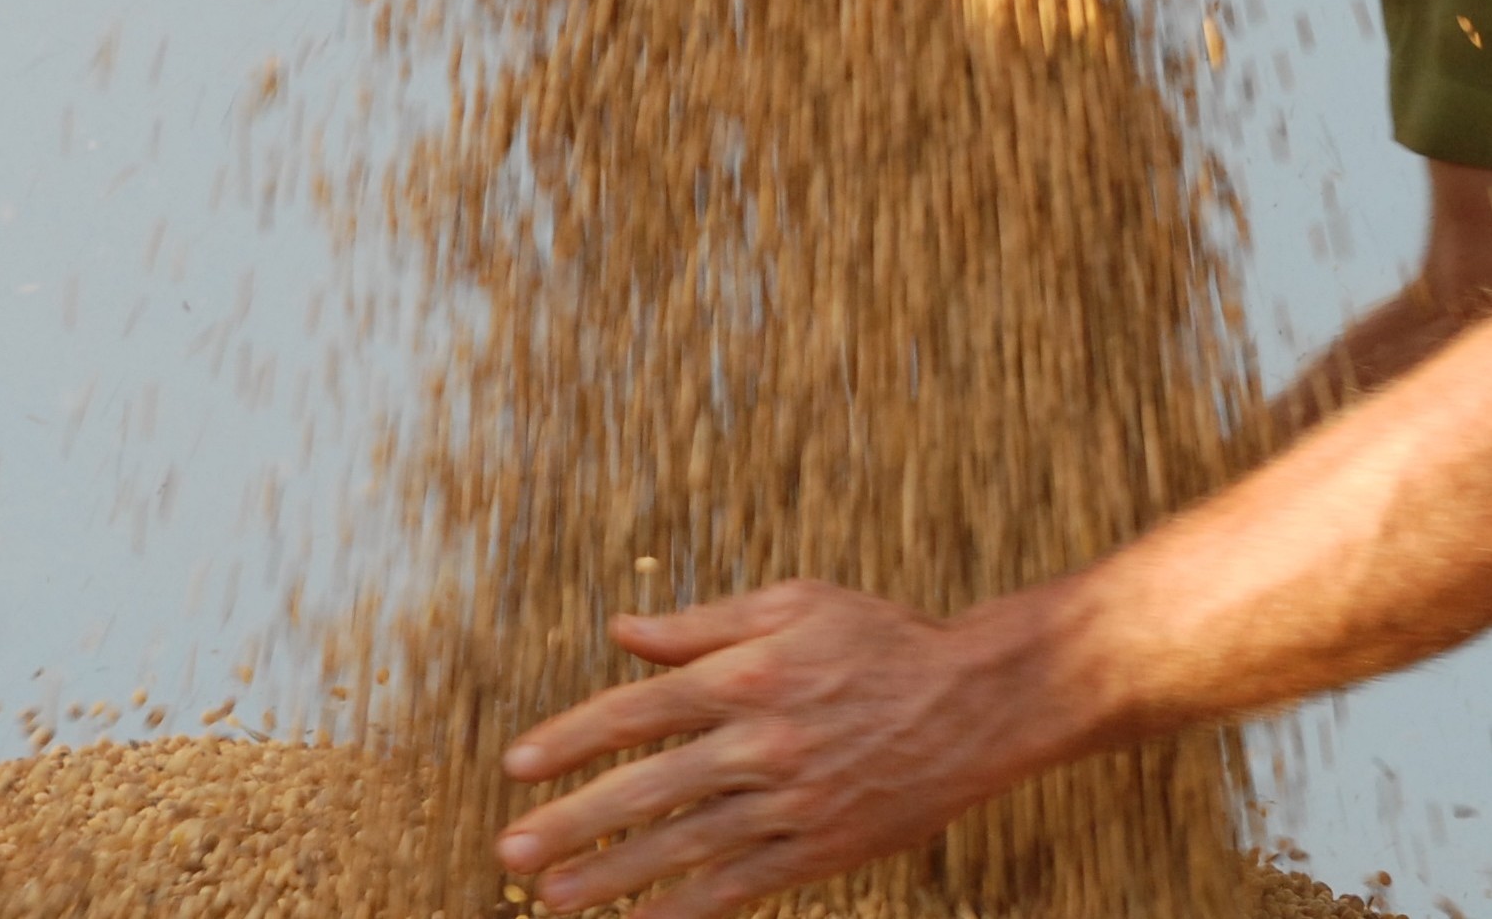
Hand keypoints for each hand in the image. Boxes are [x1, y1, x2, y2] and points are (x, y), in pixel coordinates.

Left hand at [495, 579, 1094, 918]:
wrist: (980, 703)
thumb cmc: (885, 640)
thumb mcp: (797, 603)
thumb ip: (704, 626)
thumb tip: (622, 632)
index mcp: (749, 674)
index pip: (637, 710)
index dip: (571, 740)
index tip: (517, 766)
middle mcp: (762, 742)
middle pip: (647, 789)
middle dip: (572, 824)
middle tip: (511, 851)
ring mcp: (792, 802)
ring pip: (684, 846)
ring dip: (612, 876)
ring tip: (553, 900)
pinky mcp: (820, 847)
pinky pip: (739, 885)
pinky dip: (685, 908)